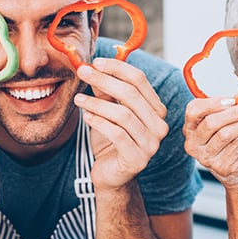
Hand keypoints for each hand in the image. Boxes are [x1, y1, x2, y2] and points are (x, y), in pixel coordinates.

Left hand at [73, 58, 168, 191]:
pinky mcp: (137, 159)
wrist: (110, 177)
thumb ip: (105, 91)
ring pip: (123, 114)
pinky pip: (118, 134)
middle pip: (131, 94)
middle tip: (82, 72)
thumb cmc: (110, 142)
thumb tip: (94, 66)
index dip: (117, 68)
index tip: (95, 61)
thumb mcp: (106, 112)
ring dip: (97, 103)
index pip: (139, 80)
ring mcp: (151, 144)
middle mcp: (159, 126)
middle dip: (104, 80)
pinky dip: (100, 122)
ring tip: (78, 99)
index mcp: (156, 110)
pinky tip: (86, 116)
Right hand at [182, 90, 237, 190]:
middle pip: (211, 122)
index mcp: (191, 130)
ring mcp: (205, 158)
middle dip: (236, 111)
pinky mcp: (221, 166)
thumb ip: (236, 105)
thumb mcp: (234, 120)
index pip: (193, 110)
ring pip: (226, 133)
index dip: (212, 103)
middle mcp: (193, 145)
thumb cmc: (234, 144)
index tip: (232, 99)